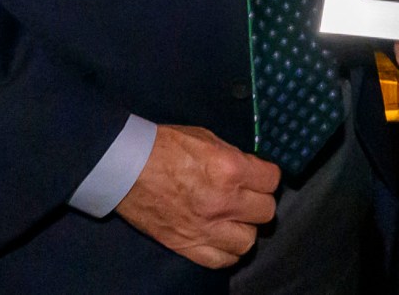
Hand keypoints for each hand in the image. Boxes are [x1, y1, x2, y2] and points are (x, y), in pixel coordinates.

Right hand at [114, 124, 279, 269]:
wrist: (125, 167)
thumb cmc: (165, 147)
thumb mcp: (208, 139)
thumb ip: (234, 157)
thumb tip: (251, 171)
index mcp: (230, 170)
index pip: (272, 180)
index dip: (267, 176)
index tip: (259, 176)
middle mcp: (222, 202)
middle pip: (266, 212)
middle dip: (259, 201)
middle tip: (247, 196)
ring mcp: (205, 228)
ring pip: (248, 241)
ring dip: (245, 229)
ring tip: (235, 219)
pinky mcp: (186, 245)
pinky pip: (221, 260)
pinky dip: (226, 251)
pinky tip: (222, 239)